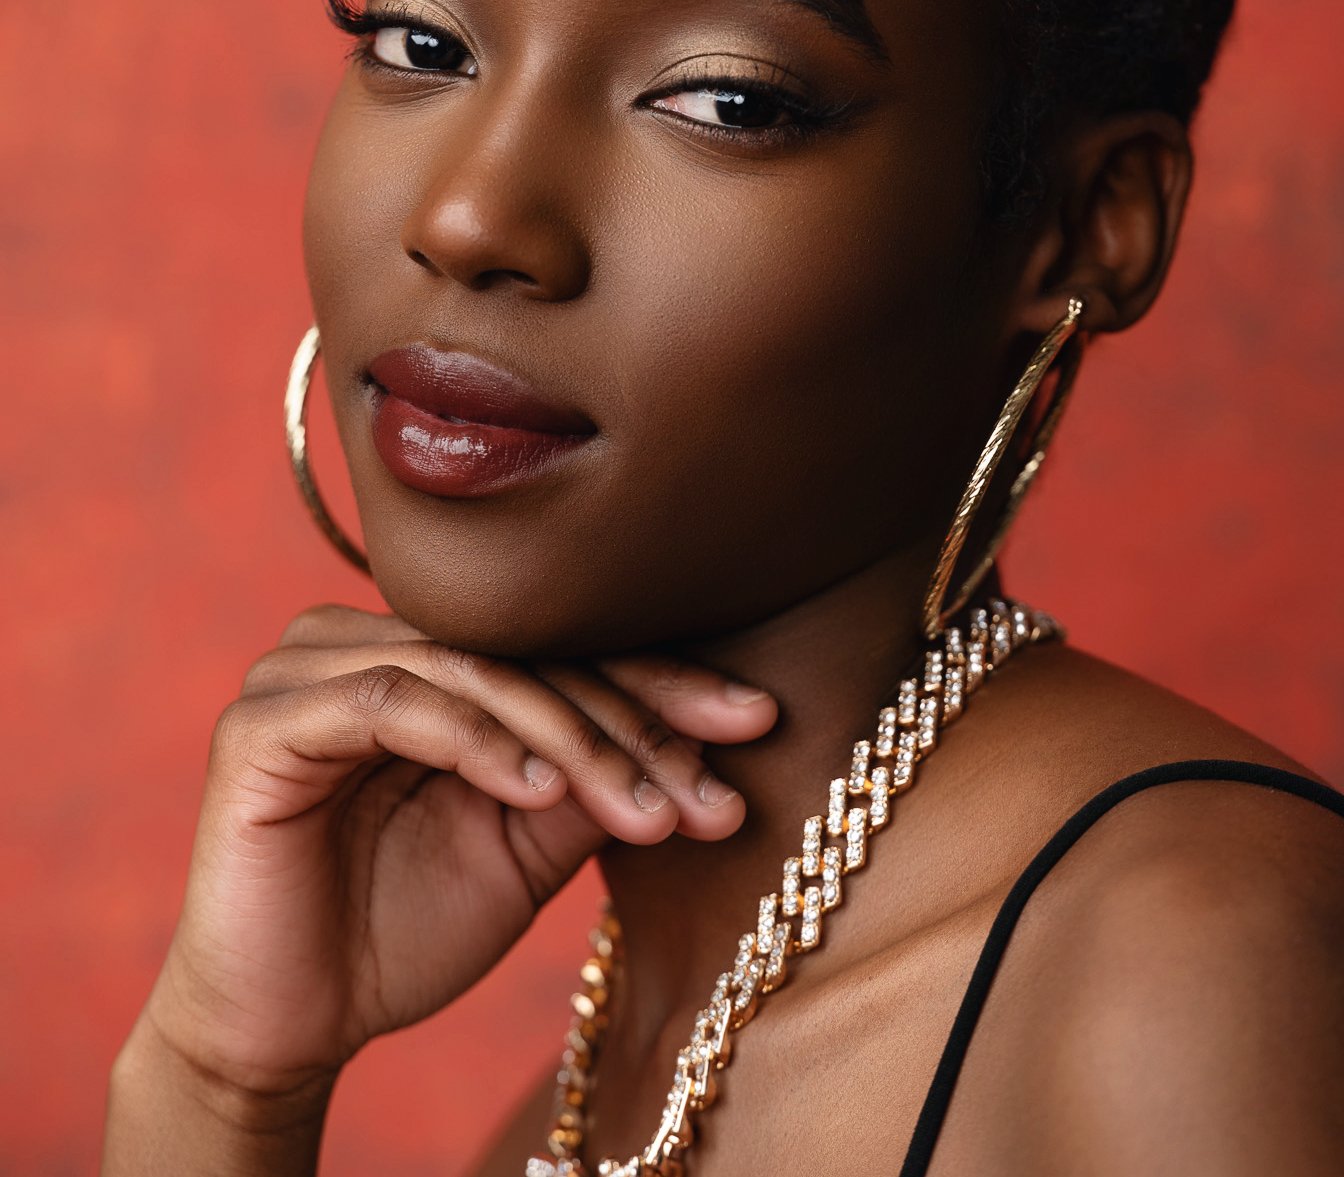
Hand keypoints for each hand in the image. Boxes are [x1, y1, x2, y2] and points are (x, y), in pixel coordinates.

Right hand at [134, 606, 777, 1101]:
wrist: (287, 1024)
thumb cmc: (404, 924)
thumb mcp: (528, 843)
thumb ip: (591, 777)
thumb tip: (708, 735)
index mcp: (427, 654)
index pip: (560, 646)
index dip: (663, 683)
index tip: (761, 721)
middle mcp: (367, 638)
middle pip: (525, 653)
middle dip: (632, 722)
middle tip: (713, 787)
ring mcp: (308, 668)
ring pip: (472, 671)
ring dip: (572, 738)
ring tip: (646, 808)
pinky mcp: (264, 721)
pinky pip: (390, 703)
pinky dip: (476, 742)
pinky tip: (540, 791)